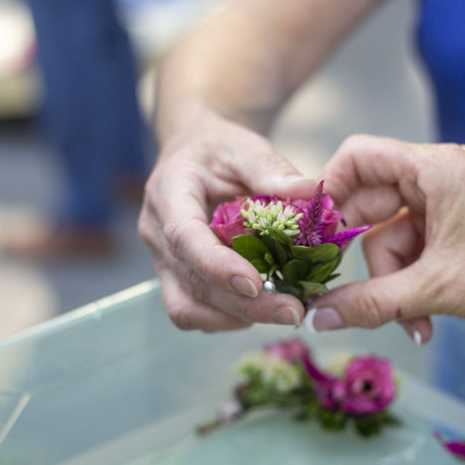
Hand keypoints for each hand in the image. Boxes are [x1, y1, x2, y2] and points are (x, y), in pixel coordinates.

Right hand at [138, 111, 315, 330]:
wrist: (193, 154)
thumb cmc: (218, 149)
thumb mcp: (245, 146)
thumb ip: (272, 169)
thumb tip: (309, 191)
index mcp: (168, 194)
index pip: (184, 238)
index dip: (217, 266)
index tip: (255, 284)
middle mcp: (156, 234)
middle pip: (192, 283)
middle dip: (243, 304)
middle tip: (292, 311)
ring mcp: (162, 261)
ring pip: (187, 309)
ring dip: (235, 317)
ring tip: (283, 311)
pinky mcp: (175, 279)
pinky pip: (194, 312)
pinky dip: (228, 316)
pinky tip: (264, 306)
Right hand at [306, 134, 464, 339]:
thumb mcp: (438, 290)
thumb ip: (371, 302)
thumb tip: (317, 318)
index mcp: (435, 169)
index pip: (357, 158)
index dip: (327, 194)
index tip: (313, 239)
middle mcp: (438, 176)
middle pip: (368, 207)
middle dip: (368, 262)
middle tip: (358, 298)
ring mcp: (449, 202)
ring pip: (389, 238)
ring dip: (393, 284)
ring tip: (414, 322)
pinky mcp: (458, 227)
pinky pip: (414, 251)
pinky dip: (413, 285)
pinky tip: (425, 320)